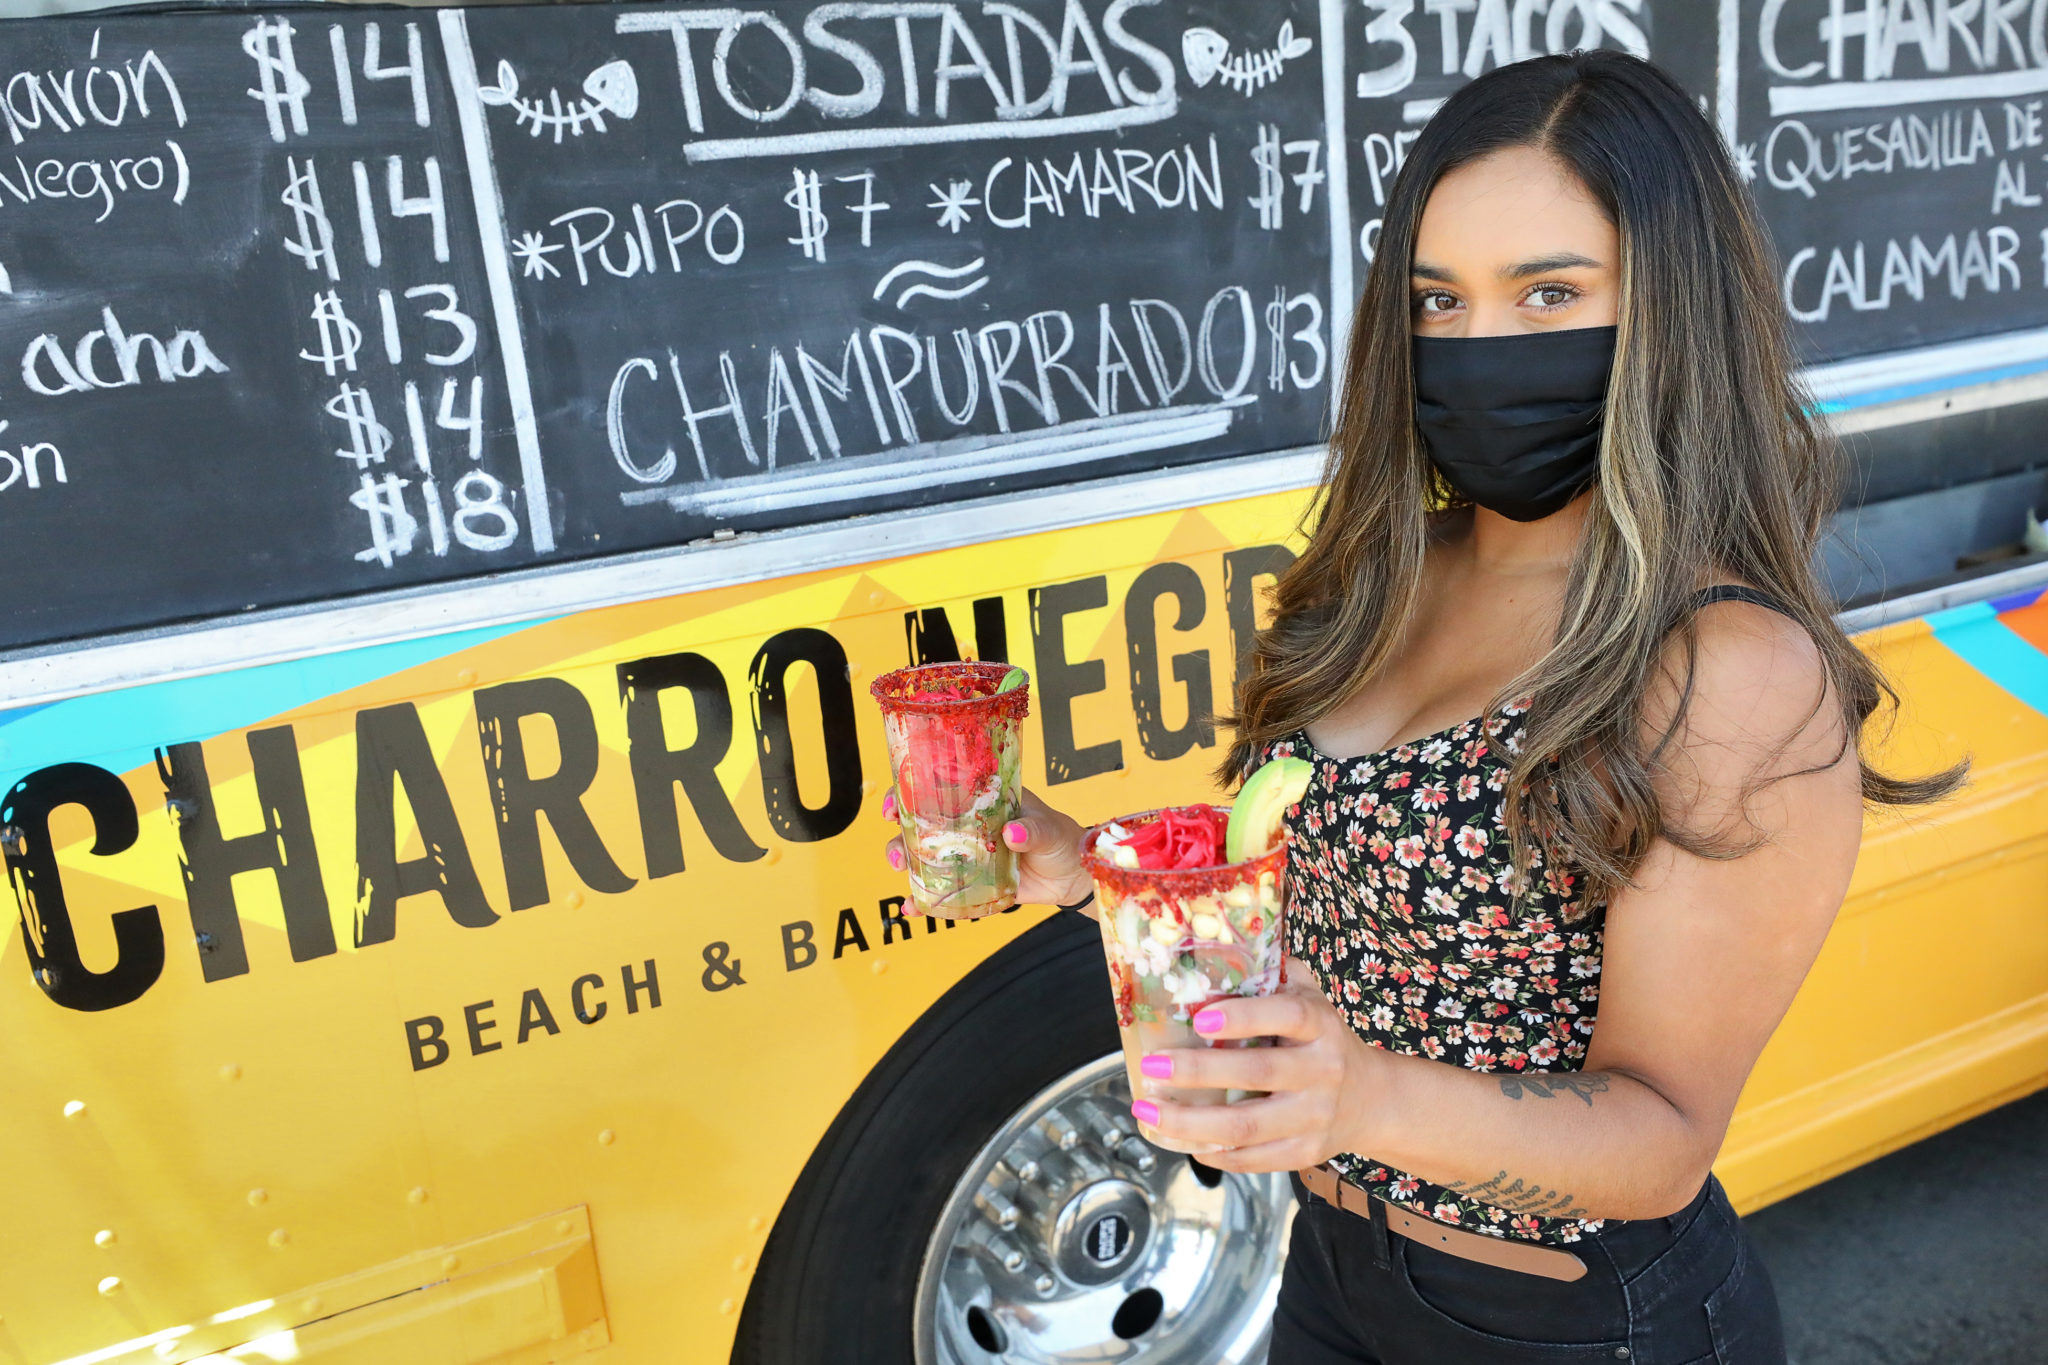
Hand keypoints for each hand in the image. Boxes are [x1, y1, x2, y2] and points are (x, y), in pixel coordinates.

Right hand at [883, 785, 1095, 915]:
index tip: (894, 806)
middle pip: (919, 824)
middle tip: (896, 853)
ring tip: (901, 874)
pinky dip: (925, 900)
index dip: (907, 792)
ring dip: (905, 864)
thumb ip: (1032, 830)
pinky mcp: (971, 882)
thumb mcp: (1049, 828)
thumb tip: (1012, 834)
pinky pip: (942, 891)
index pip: (936, 787)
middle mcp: (966, 824)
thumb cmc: (1061, 839)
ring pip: (924, 856)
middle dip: (898, 836)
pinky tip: (912, 909)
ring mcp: (965, 854)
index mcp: (980, 799)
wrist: (1073, 876)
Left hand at [1131, 958, 1380, 1171]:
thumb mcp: (1310, 998)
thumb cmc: (1320, 1039)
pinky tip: (1181, 1140)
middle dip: (1197, 1071)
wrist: (1372, 1099)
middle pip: (1257, 1074)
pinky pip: (1253, 1159)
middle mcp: (1323, 1070)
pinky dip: (1213, 1152)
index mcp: (1322, 1024)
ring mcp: (1315, 1116)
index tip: (1201, 1017)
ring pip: (1246, 1126)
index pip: (1288, 1015)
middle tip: (1151, 1067)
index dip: (1245, 1017)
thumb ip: (1272, 974)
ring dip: (1190, 1122)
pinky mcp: (1305, 1152)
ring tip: (1147, 1112)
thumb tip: (1210, 946)